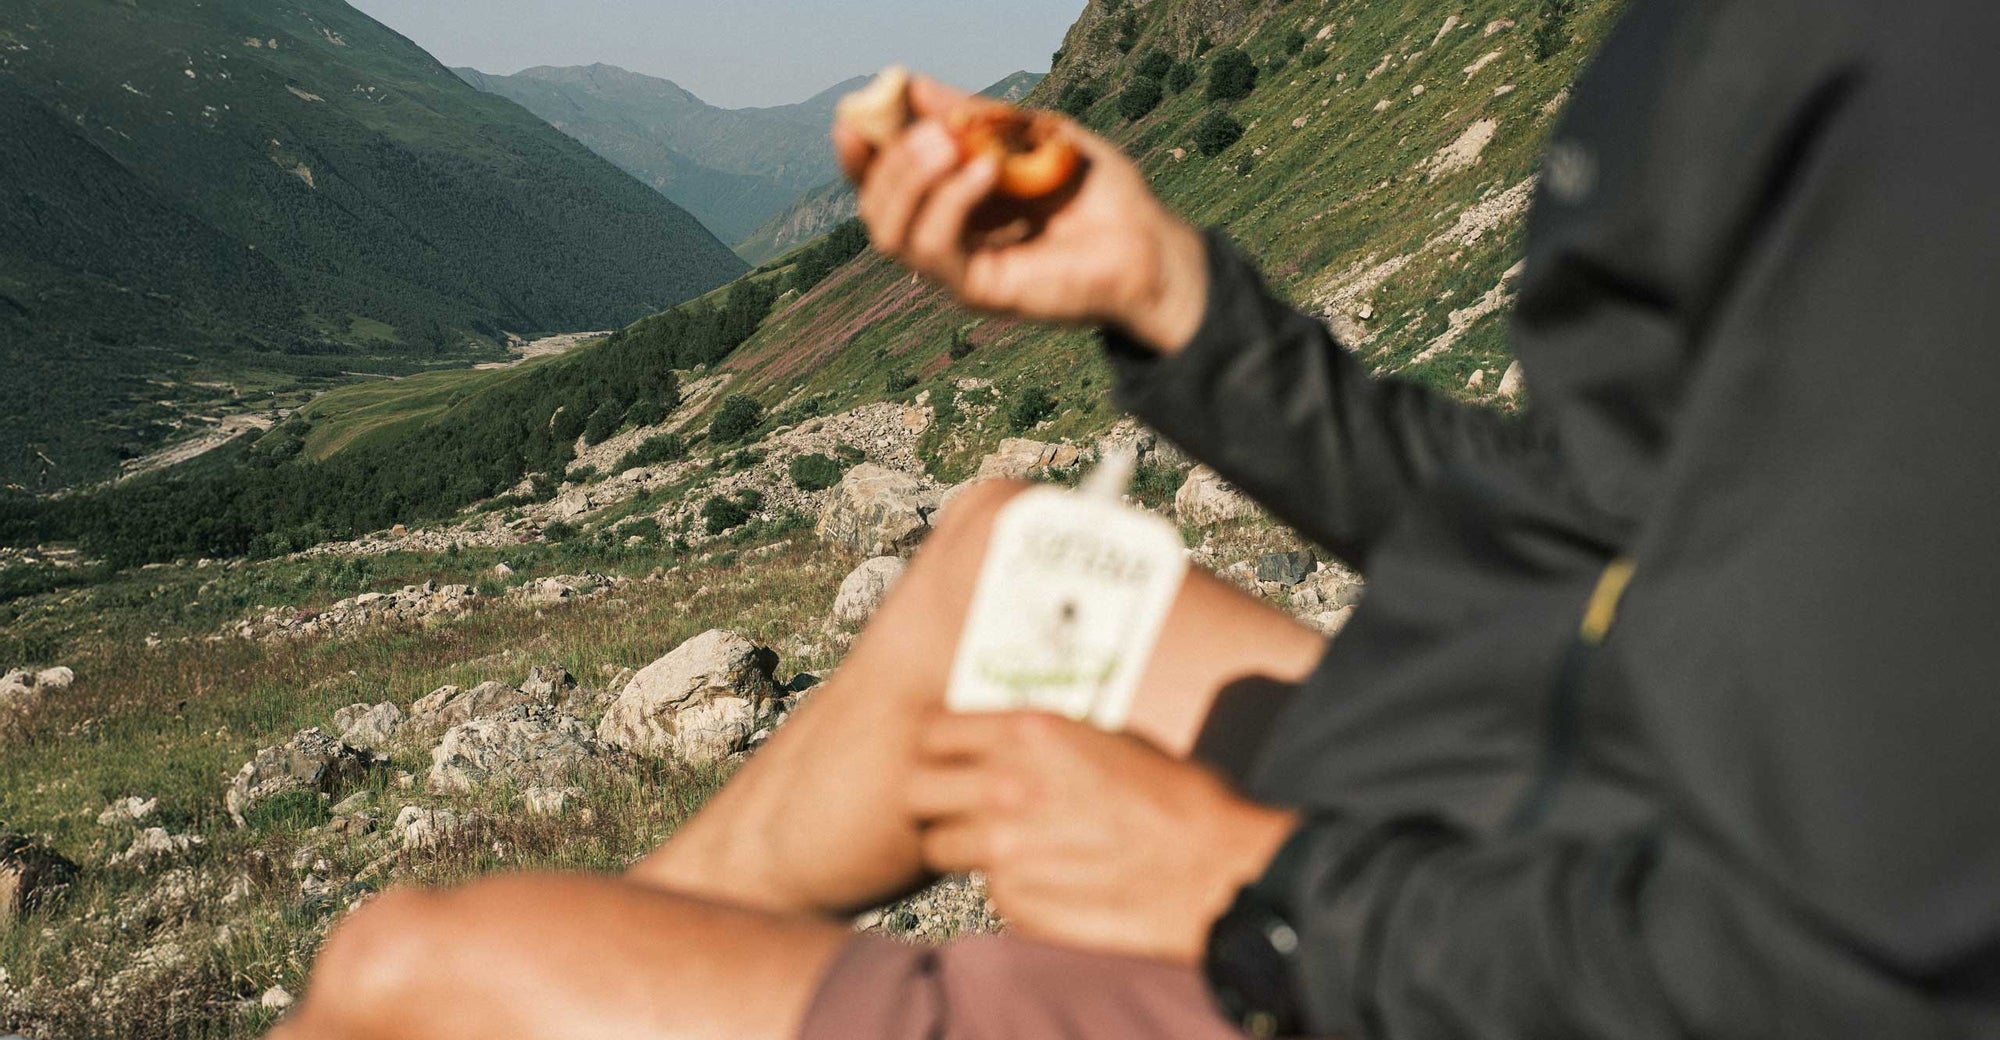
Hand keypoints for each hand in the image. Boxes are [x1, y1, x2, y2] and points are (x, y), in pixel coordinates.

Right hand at [834, 74, 1209, 353]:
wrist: (1147, 241)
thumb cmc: (1095, 192)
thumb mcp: (1028, 134)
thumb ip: (969, 116)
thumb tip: (911, 83)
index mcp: (952, 200)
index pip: (883, 182)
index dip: (861, 153)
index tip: (853, 115)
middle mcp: (947, 237)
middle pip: (877, 209)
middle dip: (888, 163)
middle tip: (924, 128)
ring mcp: (959, 268)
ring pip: (892, 235)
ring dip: (909, 182)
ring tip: (949, 144)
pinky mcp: (979, 291)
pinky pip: (936, 252)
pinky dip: (949, 205)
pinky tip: (984, 171)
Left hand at [906, 711, 1298, 962]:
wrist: (1215, 867)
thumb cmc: (1174, 796)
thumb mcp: (1107, 737)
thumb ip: (1040, 741)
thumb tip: (1000, 743)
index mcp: (1029, 732)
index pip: (931, 732)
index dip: (938, 748)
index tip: (950, 761)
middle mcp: (1006, 785)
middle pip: (916, 791)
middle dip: (934, 800)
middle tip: (961, 809)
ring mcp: (1005, 849)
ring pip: (938, 847)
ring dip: (963, 847)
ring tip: (1005, 850)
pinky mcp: (1016, 902)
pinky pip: (986, 890)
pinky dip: (1008, 888)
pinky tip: (1050, 882)